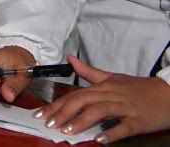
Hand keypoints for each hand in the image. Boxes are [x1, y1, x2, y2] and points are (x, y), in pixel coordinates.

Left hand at [33, 55, 169, 142]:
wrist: (168, 93)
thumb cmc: (139, 88)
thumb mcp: (113, 77)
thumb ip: (89, 71)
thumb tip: (70, 59)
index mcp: (103, 86)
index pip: (75, 94)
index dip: (57, 104)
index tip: (41, 113)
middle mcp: (112, 95)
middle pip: (83, 101)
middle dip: (63, 112)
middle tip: (49, 124)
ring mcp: (126, 107)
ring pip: (100, 111)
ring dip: (82, 121)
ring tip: (67, 131)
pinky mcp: (139, 120)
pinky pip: (124, 126)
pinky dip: (111, 133)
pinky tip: (100, 140)